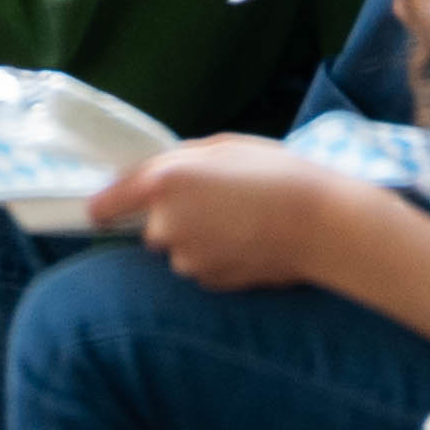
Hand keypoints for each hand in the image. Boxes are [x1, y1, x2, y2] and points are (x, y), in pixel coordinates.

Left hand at [90, 135, 343, 292]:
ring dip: (196, 240)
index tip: (102, 211)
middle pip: (150, 228)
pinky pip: (203, 269)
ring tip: (239, 224)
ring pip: (179, 250)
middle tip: (213, 205)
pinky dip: (217, 259)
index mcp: (163, 182)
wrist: (327, 223)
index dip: (105, 207)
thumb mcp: (221, 149)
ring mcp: (190, 258)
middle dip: (171, 219)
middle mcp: (167, 224)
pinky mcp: (214, 281)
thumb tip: (152, 173)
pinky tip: (249, 244)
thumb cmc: (277, 174)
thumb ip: (177, 162)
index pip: (107, 204)